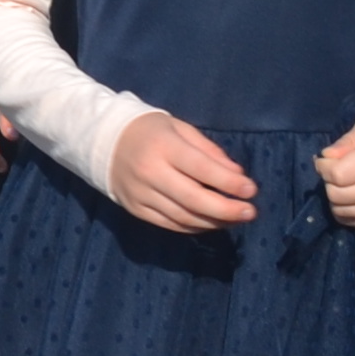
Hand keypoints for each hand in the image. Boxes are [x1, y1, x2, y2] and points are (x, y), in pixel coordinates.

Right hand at [111, 110, 257, 231]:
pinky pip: (170, 224)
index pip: (201, 169)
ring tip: (236, 219)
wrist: (103, 141)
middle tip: (251, 213)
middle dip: (226, 209)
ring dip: (214, 221)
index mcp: (163, 146)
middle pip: (193, 199)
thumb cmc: (150, 131)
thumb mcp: (179, 128)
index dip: (228, 182)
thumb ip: (209, 151)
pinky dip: (194, 227)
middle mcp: (150, 172)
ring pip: (183, 216)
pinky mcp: (136, 209)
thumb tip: (237, 175)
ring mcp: (141, 194)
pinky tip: (211, 223)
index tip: (252, 190)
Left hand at [316, 116, 354, 228]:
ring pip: (345, 212)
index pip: (338, 174)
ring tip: (343, 185)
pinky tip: (351, 198)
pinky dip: (347, 213)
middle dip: (328, 183)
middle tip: (334, 172)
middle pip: (338, 195)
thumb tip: (325, 157)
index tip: (324, 160)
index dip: (323, 167)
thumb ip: (347, 141)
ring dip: (335, 200)